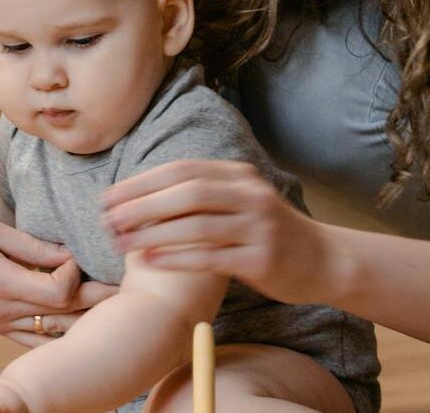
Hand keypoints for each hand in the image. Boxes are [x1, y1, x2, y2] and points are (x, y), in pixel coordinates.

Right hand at [0, 206, 117, 344]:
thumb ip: (32, 245)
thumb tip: (70, 253)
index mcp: (0, 282)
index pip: (58, 292)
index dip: (76, 272)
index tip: (78, 252)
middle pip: (62, 315)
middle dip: (97, 301)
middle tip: (131, 291)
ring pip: (50, 333)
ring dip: (83, 322)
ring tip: (114, 311)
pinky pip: (31, 339)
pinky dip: (58, 334)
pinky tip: (80, 327)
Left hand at [101, 159, 332, 304]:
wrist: (322, 260)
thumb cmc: (270, 232)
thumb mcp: (243, 200)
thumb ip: (207, 193)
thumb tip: (149, 194)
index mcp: (239, 175)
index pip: (182, 169)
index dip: (142, 181)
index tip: (109, 196)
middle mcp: (248, 194)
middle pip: (187, 192)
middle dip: (142, 204)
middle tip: (108, 218)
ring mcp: (257, 226)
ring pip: (196, 223)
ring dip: (153, 232)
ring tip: (121, 242)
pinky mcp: (260, 258)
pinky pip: (210, 256)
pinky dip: (177, 257)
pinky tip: (151, 260)